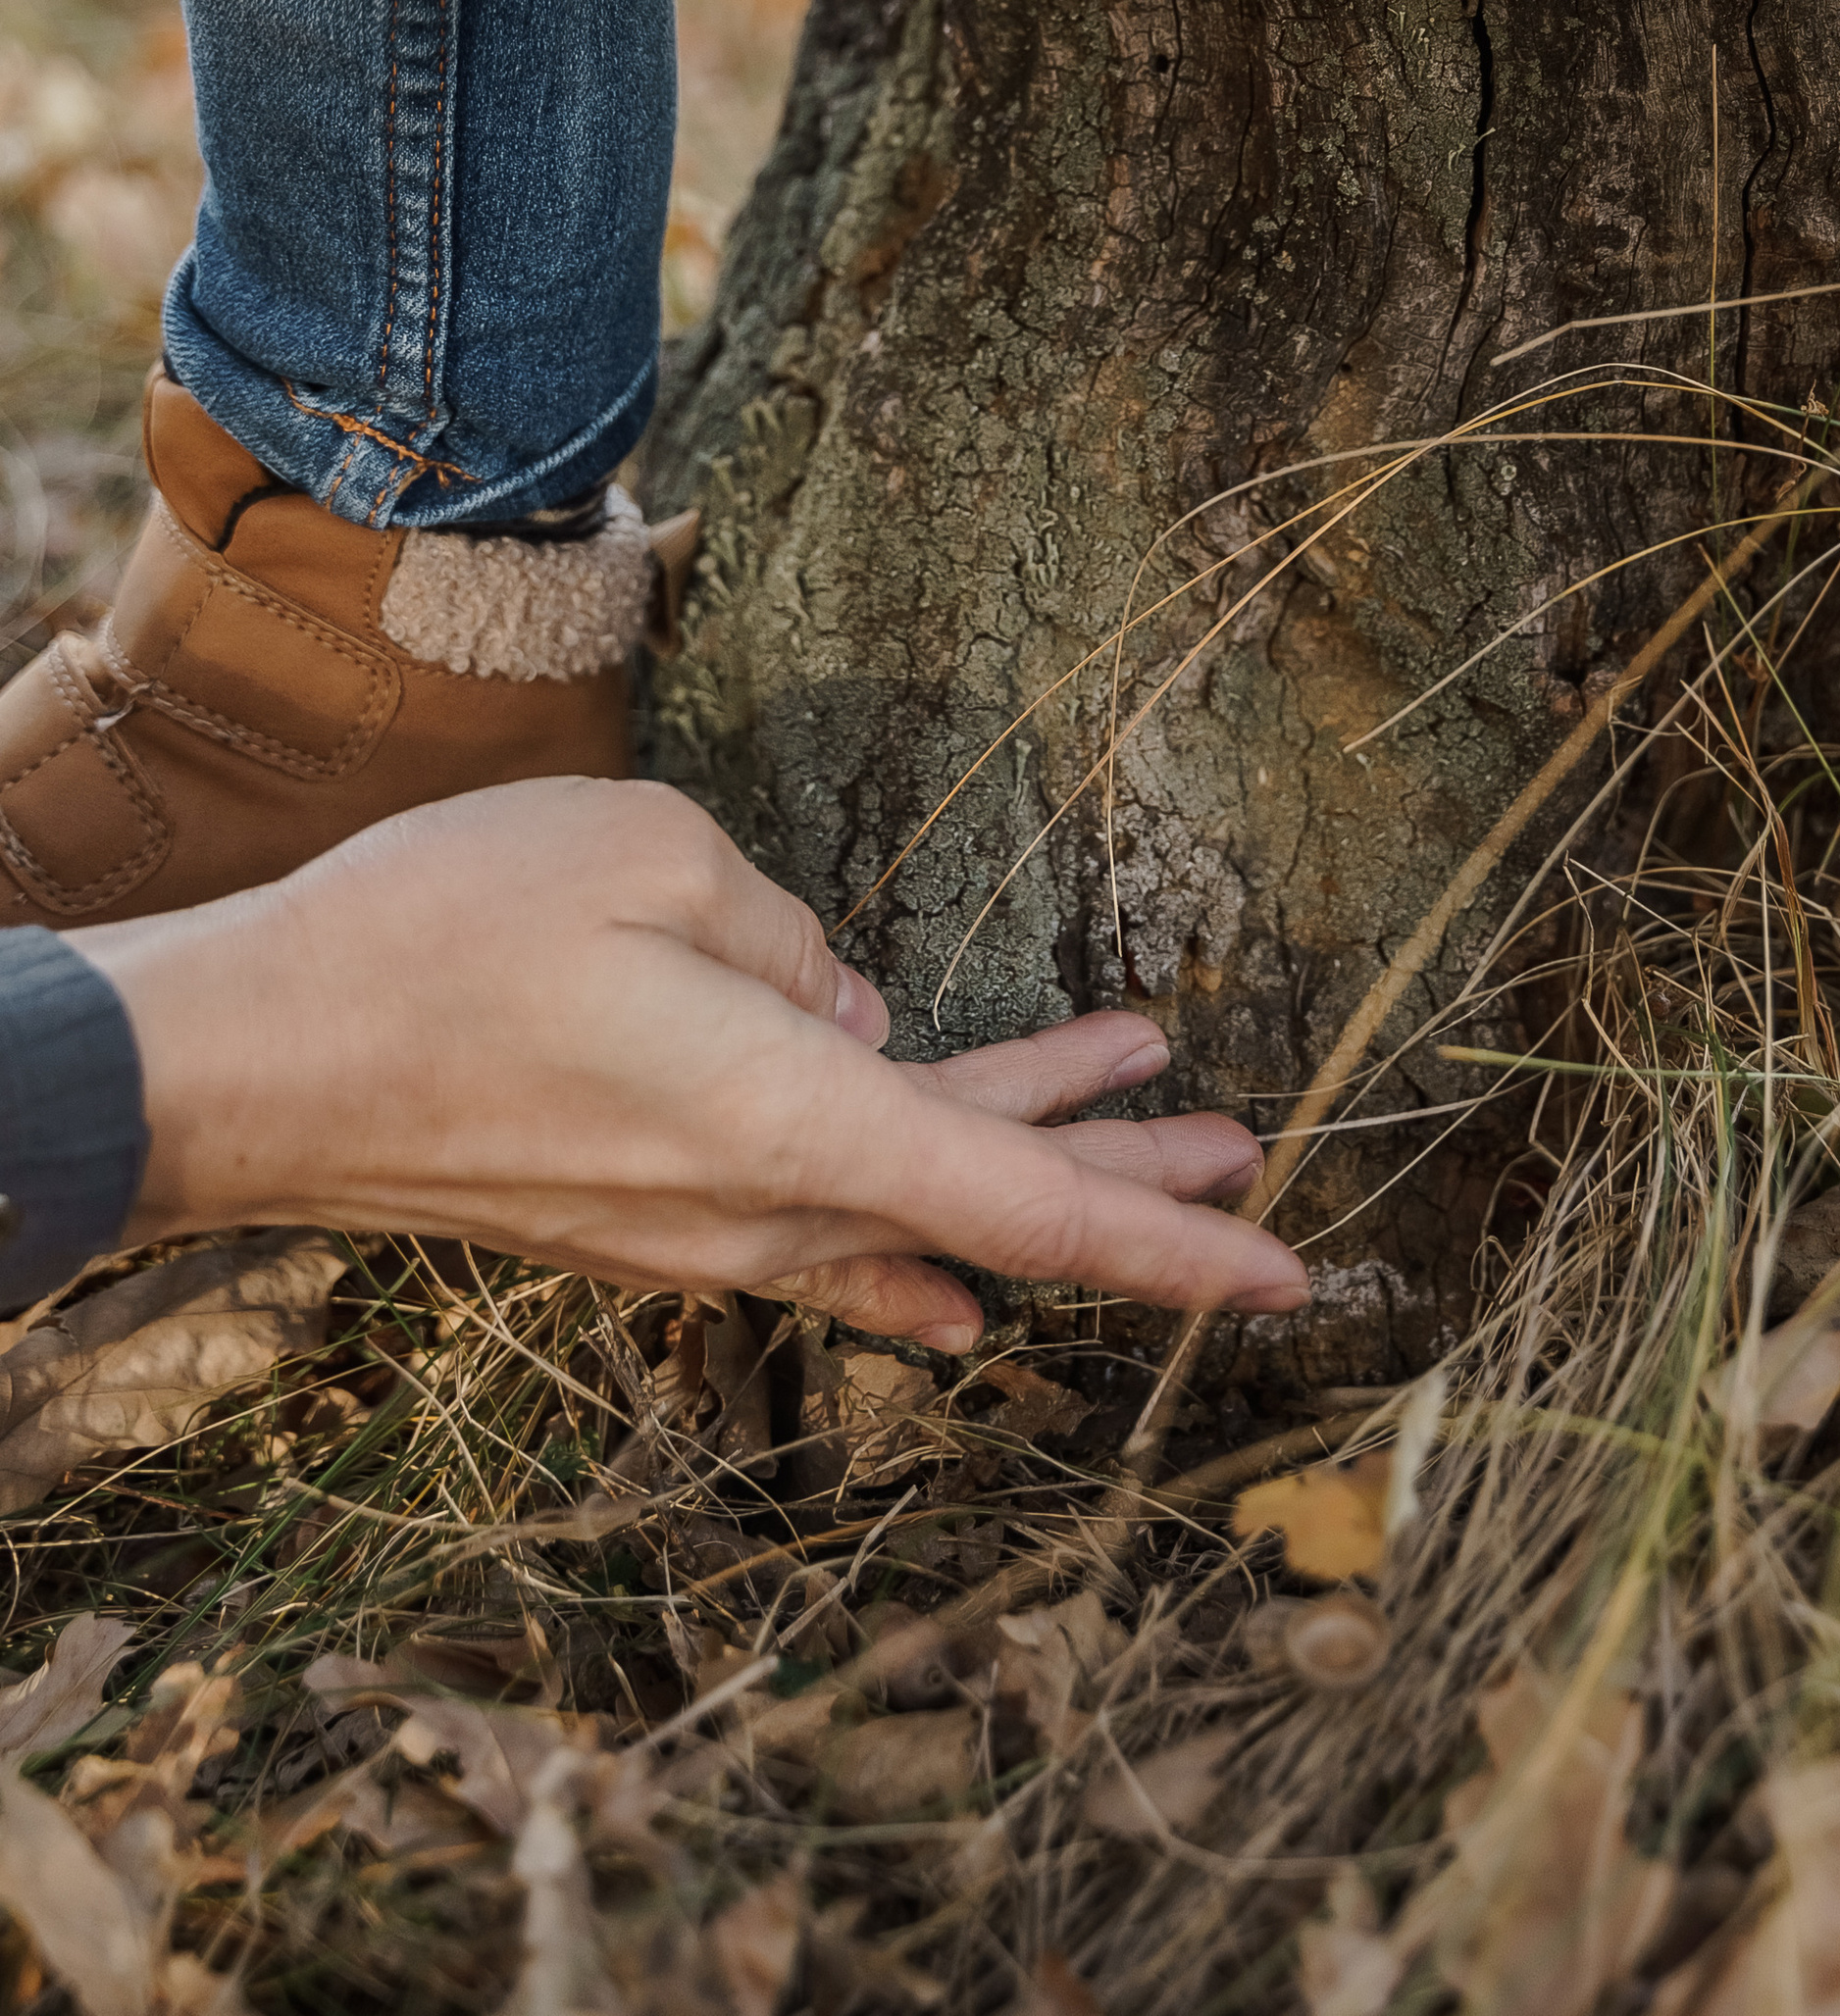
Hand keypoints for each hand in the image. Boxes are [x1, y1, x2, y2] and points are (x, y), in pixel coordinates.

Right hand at [66, 781, 1306, 1349]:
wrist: (258, 1063)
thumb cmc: (445, 940)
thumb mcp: (649, 856)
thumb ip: (781, 930)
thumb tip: (835, 1005)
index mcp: (794, 1121)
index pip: (1028, 1208)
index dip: (1172, 1242)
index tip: (1293, 1270)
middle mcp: (765, 1204)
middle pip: (993, 1210)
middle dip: (1134, 1177)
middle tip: (1247, 1145)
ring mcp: (697, 1224)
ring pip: (910, 1199)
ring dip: (1025, 1133)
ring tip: (1142, 1070)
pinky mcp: (638, 1212)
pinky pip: (815, 1226)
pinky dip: (911, 1224)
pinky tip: (944, 1269)